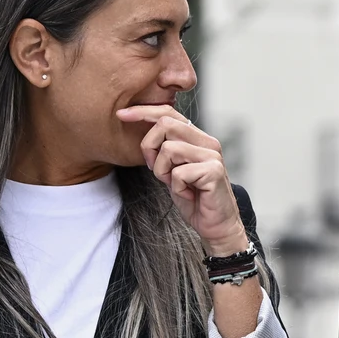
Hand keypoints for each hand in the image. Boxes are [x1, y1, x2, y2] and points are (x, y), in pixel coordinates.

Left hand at [116, 106, 244, 253]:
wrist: (217, 226)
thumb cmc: (194, 199)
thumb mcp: (172, 171)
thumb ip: (163, 151)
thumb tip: (142, 133)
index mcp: (197, 138)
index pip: (169, 113)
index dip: (143, 111)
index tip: (121, 115)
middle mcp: (207, 141)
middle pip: (165, 124)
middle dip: (149, 147)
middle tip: (155, 169)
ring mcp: (212, 155)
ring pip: (169, 149)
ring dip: (163, 172)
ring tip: (176, 185)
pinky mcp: (214, 171)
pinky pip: (179, 173)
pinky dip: (177, 188)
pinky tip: (188, 194)